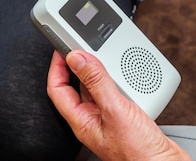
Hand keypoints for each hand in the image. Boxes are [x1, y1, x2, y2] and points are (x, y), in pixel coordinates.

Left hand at [47, 50, 190, 160]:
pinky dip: (120, 78)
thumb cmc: (139, 153)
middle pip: (78, 85)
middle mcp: (93, 119)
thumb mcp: (115, 110)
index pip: (57, 89)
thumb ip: (96, 82)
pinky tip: (128, 72)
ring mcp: (110, 117)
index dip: (57, 66)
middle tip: (84, 45)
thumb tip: (78, 59)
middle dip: (81, 64)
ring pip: (99, 87)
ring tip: (107, 55)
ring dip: (103, 70)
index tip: (62, 47)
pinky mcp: (126, 115)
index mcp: (82, 121)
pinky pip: (117, 91)